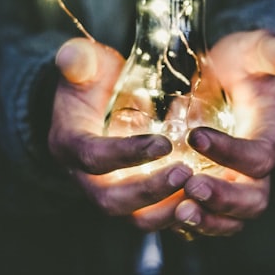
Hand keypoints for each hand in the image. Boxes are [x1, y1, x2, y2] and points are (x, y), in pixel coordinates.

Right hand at [49, 38, 192, 229]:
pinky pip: (153, 217)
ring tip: (200, 191)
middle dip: (149, 191)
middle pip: (111, 200)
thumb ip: (79, 60)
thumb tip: (71, 56)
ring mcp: (109, 191)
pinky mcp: (132, 198)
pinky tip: (205, 199)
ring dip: (167, 210)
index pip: (93, 157)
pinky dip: (178, 214)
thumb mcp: (85, 64)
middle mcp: (85, 177)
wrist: (94, 102)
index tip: (164, 143)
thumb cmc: (93, 80)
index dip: (126, 154)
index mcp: (70, 144)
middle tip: (186, 173)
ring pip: (134, 217)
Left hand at [172, 30, 274, 237]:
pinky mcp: (215, 187)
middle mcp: (258, 166)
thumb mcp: (252, 50)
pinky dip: (190, 222)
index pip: (260, 156)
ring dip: (207, 220)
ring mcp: (236, 181)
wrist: (228, 79)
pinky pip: (208, 217)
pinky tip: (165, 213)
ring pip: (232, 218)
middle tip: (190, 187)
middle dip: (223, 199)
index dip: (231, 152)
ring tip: (178, 212)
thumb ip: (268, 50)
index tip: (195, 136)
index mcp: (272, 133)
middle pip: (253, 199)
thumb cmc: (240, 64)